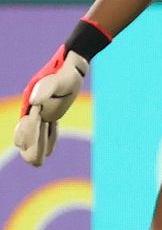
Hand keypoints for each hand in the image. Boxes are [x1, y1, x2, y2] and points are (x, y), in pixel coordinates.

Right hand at [12, 46, 88, 166]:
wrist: (72, 66)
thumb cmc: (64, 73)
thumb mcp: (56, 81)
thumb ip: (44, 89)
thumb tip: (33, 101)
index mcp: (32, 102)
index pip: (28, 122)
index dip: (26, 134)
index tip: (22, 146)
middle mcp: (34, 107)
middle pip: (31, 131)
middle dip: (31, 146)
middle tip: (32, 162)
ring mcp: (43, 110)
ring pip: (40, 132)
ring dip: (38, 147)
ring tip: (37, 164)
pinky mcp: (52, 112)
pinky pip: (49, 129)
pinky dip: (49, 140)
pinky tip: (48, 152)